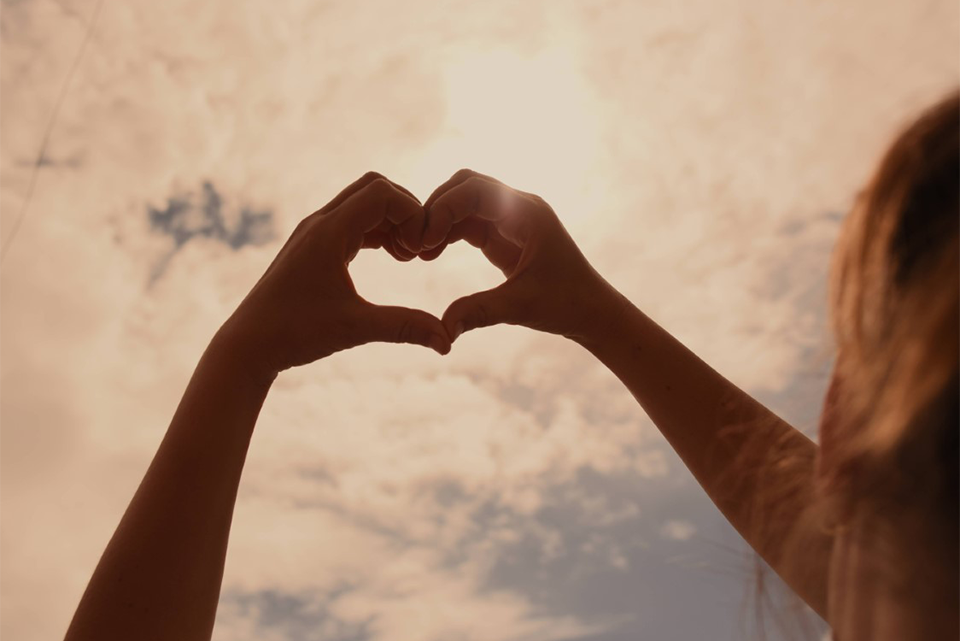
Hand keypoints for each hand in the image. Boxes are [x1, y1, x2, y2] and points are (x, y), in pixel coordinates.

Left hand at [215, 172, 451, 378]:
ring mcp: (314, 232)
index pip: (382, 193)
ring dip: (391, 221)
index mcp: (328, 232)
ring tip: (409, 256)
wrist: (248, 345)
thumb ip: (405, 327)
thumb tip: (448, 341)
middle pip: (374, 187)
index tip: (421, 250)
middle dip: (405, 210)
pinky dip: (377, 231)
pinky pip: (352, 221)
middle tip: (419, 247)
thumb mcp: (355, 329)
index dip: (412, 213)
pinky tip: (392, 258)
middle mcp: (319, 223)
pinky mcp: (312, 245)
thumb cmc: (295, 334)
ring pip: (362, 203)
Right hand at [421, 169, 623, 342]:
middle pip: (465, 185)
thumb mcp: (520, 307)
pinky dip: (446, 232)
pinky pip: (466, 221)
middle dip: (436, 207)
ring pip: (463, 201)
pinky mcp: (502, 234)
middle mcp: (517, 207)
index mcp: (527, 213)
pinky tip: (429, 254)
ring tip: (418, 252)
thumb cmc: (565, 304)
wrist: (590, 311)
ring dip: (438, 219)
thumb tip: (442, 330)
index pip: (475, 188)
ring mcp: (509, 218)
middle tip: (415, 242)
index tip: (425, 240)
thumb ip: (479, 312)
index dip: (444, 207)